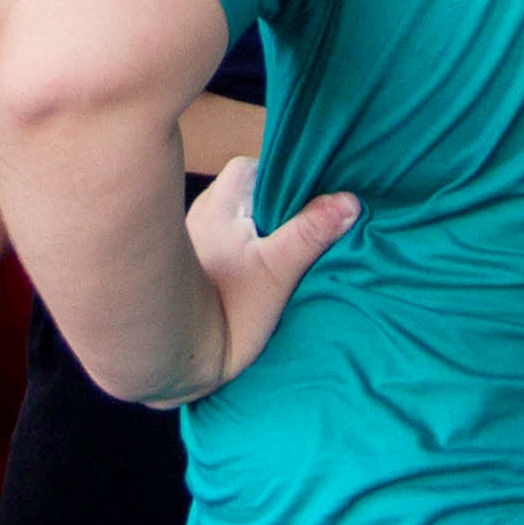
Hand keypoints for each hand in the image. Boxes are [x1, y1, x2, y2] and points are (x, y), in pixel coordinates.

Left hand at [146, 154, 359, 409]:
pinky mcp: (196, 263)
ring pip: (242, 218)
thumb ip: (310, 233)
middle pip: (254, 193)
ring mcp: (198, 235)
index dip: (292, 182)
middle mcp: (206, 208)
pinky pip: (229, 241)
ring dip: (263, 232)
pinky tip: (259, 274)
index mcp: (223, 198)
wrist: (173, 356)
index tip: (317, 204)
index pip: (264, 168)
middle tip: (305, 236)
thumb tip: (350, 201)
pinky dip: (247, 250)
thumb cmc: (224, 311)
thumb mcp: (276, 272)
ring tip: (285, 258)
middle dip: (280, 210)